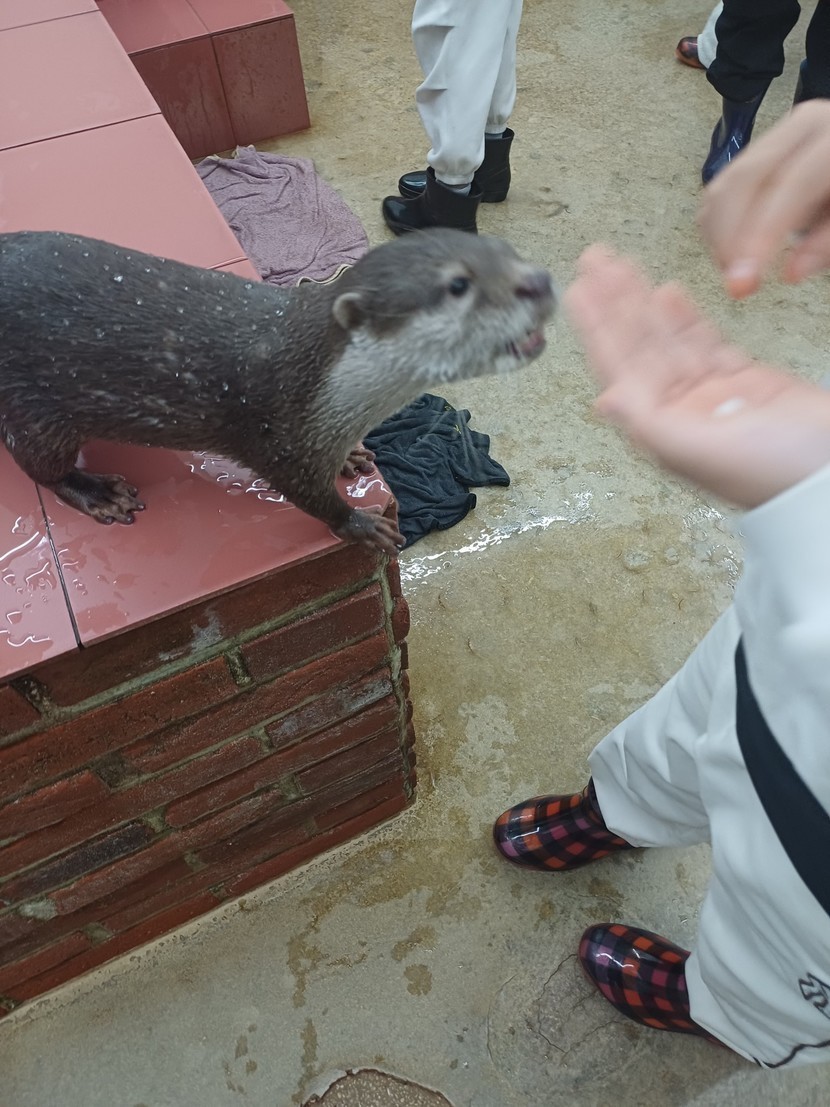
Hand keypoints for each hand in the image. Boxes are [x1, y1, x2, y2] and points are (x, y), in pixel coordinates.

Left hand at [565, 246, 829, 506]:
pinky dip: (684, 317)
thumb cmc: (770, 472)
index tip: (579, 291)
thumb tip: (605, 400)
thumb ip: (649, 422)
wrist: (829, 475)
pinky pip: (704, 341)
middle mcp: (680, 410)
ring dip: (643, 302)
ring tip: (620, 266)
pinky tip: (665, 291)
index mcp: (663, 429)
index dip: (598, 328)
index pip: (620, 368)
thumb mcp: (698, 450)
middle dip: (616, 303)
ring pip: (668, 338)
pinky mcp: (744, 379)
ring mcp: (712, 393)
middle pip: (639, 346)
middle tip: (593, 260)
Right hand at [700, 101, 829, 298]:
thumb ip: (826, 243)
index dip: (764, 232)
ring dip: (719, 238)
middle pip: (745, 179)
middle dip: (730, 237)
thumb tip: (792, 272)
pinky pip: (716, 194)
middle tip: (734, 283)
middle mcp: (798, 129)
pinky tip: (730, 254)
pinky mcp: (746, 157)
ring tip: (736, 273)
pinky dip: (715, 230)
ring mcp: (768, 140)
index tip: (746, 278)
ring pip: (723, 187)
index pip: (793, 184)